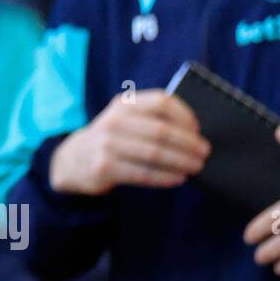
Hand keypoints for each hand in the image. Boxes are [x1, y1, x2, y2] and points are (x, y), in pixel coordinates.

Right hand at [50, 89, 209, 195]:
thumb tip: (194, 135)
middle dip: (188, 143)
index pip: (161, 102)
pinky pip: (143, 173)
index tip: (197, 129)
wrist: (75, 158)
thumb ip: (152, 119)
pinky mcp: (104, 167)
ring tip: (196, 167)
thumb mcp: (125, 119)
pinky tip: (178, 178)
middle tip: (204, 153)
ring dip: (181, 162)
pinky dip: (165, 177)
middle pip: (161, 131)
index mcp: (124, 104)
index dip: (184, 115)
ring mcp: (107, 144)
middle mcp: (114, 121)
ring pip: (155, 154)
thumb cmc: (113, 138)